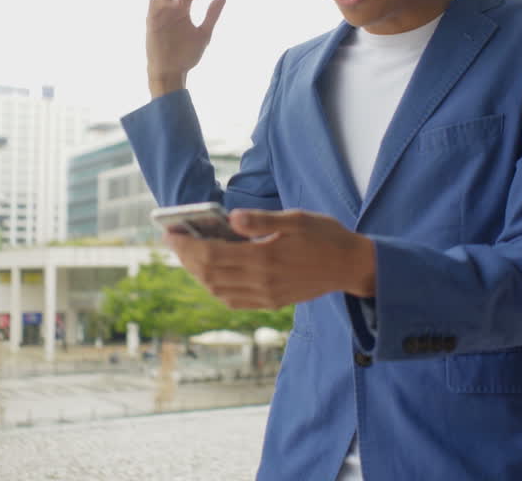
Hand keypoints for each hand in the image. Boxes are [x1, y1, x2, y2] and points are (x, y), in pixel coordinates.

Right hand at [146, 0, 226, 97]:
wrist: (172, 73)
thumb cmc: (186, 55)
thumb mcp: (204, 34)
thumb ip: (212, 15)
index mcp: (183, 8)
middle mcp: (171, 7)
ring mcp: (161, 13)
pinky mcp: (151, 22)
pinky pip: (154, 6)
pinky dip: (165, 1)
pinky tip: (178, 2)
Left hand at [163, 209, 376, 308]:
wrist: (352, 267)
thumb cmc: (325, 236)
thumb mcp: (296, 219)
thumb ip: (261, 221)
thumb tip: (230, 218)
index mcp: (264, 259)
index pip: (211, 255)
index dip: (185, 246)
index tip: (169, 233)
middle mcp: (261, 282)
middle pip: (209, 274)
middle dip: (186, 258)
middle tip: (173, 241)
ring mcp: (266, 296)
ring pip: (218, 290)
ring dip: (198, 274)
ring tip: (188, 254)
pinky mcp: (272, 302)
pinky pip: (234, 301)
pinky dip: (215, 288)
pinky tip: (211, 274)